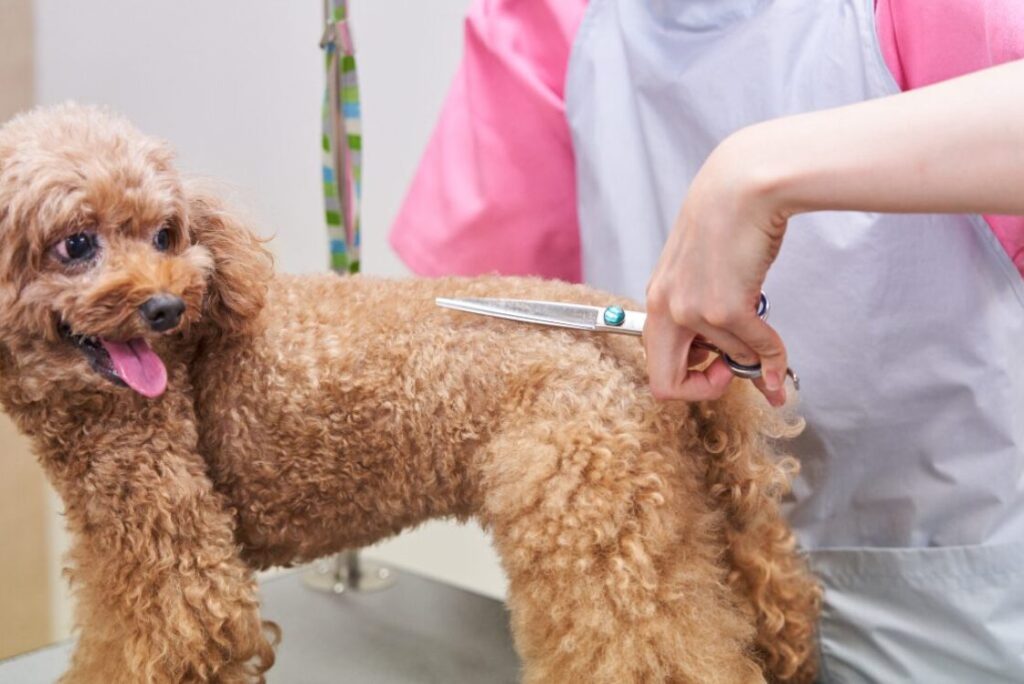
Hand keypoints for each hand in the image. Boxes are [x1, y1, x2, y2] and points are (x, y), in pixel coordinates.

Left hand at [644, 128, 790, 405]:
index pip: (654, 367)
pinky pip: (754, 348)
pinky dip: (773, 354)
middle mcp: (666, 308)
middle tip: (730, 373)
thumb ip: (713, 317)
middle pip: (665, 383)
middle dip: (703, 389)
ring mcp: (693, 310)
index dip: (686, 379)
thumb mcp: (704, 274)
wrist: (743, 186)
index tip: (714, 364)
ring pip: (724, 362)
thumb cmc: (727, 223)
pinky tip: (777, 347)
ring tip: (762, 338)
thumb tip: (746, 365)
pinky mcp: (725, 307)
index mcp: (657, 300)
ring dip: (749, 359)